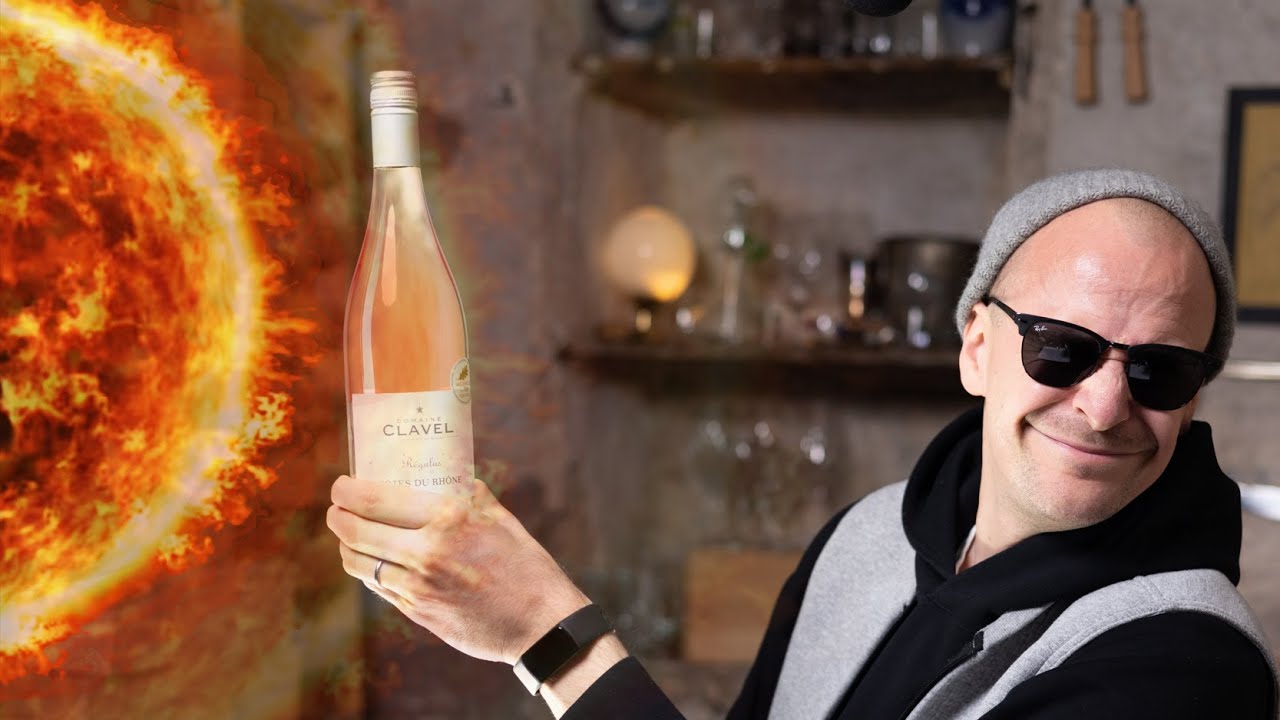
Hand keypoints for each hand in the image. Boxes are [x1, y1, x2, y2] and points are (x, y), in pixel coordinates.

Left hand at [326, 474, 591, 664]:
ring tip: (349, 536)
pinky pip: (378, 587)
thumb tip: (447, 474)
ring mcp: (418, 587)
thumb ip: (469, 494)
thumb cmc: (525, 564)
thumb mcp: (500, 518)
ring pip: (359, 563)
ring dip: (346, 546)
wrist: (539, 623)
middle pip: (355, 532)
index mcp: (447, 518)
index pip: (375, 499)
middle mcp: (426, 552)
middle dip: (337, 516)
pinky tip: (374, 562)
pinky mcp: (418, 613)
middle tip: (336, 508)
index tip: (342, 485)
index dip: (347, 491)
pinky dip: (369, 571)